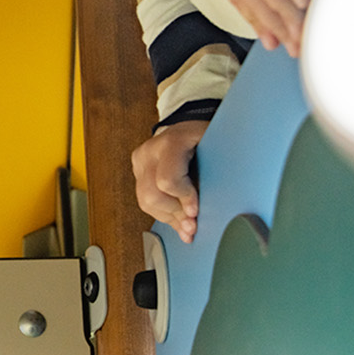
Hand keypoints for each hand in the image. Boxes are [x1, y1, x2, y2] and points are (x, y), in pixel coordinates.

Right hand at [131, 120, 207, 242]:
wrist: (187, 127)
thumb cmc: (204, 138)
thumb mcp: (215, 148)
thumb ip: (214, 175)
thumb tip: (208, 211)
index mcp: (171, 142)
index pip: (167, 180)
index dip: (182, 199)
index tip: (195, 212)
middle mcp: (150, 151)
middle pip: (151, 195)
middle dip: (174, 214)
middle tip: (192, 227)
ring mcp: (140, 162)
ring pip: (145, 201)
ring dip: (168, 218)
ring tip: (187, 228)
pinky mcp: (138, 172)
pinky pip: (145, 200)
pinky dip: (163, 214)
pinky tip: (177, 221)